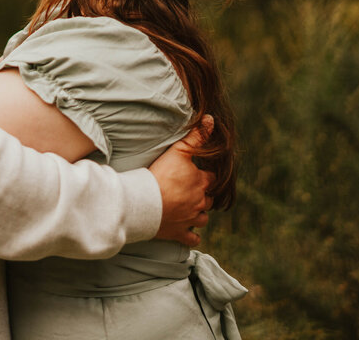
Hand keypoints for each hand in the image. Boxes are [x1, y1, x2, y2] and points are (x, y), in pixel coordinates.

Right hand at [148, 115, 215, 246]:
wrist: (146, 202)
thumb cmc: (161, 175)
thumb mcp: (179, 151)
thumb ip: (196, 135)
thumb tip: (211, 119)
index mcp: (201, 183)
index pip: (212, 178)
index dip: (207, 174)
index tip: (201, 172)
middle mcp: (200, 202)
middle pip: (209, 199)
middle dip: (204, 196)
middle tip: (193, 191)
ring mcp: (190, 219)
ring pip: (203, 218)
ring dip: (199, 214)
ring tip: (191, 209)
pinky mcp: (179, 233)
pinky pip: (192, 238)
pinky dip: (192, 236)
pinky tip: (189, 232)